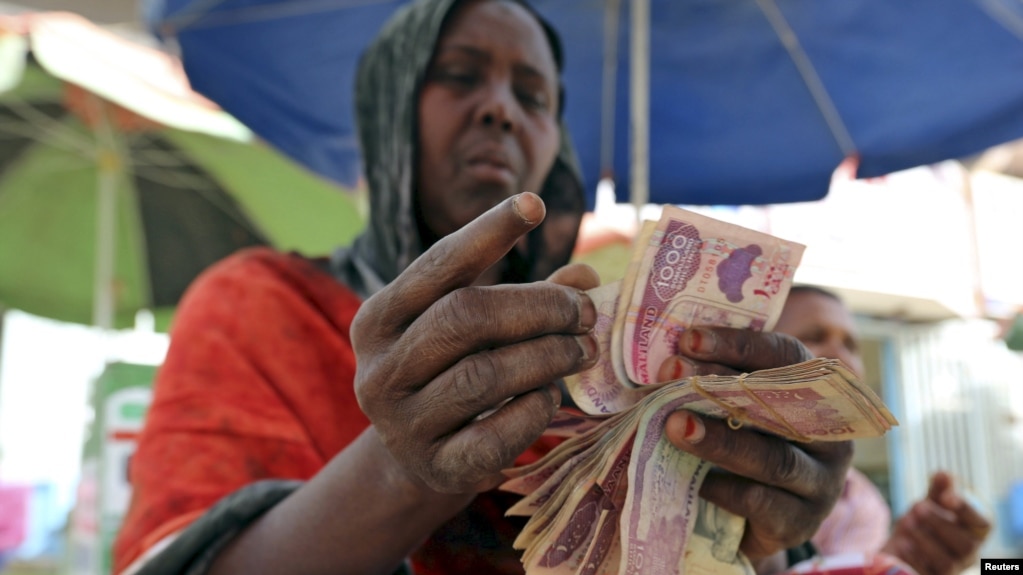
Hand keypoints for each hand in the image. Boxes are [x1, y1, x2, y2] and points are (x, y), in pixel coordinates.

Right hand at [351, 193, 598, 494]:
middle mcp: (379, 369)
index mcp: (378, 319)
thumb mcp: (475, 327)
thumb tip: (586, 277)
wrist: (419, 458)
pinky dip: (535, 409)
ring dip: (548, 356)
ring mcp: (402, 423)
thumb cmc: (453, 370)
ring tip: (583, 350)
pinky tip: (552, 395)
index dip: (488, 232)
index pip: (437, 265)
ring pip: (484, 375)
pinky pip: (496, 434)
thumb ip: (526, 296)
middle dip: (539, 307)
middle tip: (585, 311)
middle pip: (464, 317)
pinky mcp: (435, 467)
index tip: (535, 204)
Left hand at [660, 327, 853, 559]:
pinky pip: (763, 504)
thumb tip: (666, 363)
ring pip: (773, 458)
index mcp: (816, 394)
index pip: (785, 355)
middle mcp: (828, 436)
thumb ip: (713, 386)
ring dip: (720, 441)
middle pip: (778, 403)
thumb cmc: (740, 450)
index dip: (739, 344)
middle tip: (670, 373)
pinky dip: (725, 490)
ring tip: (674, 426)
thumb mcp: (732, 412)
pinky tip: (694, 480)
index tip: (689, 339)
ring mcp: (820, 483)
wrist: (751, 524)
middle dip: (718, 385)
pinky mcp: (800, 524)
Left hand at [881, 471, 990, 574]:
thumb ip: (939, 489)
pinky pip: (928, 573)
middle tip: (917, 506)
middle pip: (965, 544)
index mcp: (975, 529)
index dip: (966, 509)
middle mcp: (969, 551)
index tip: (946, 496)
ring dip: (924, 540)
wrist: (903, 543)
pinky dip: (913, 557)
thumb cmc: (926, 519)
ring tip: (906, 522)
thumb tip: (943, 474)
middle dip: (939, 523)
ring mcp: (953, 568)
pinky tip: (901, 543)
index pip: (982, 521)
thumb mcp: (932, 501)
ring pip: (947, 561)